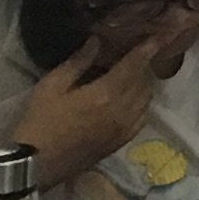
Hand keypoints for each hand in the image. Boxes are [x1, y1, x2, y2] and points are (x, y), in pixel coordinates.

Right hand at [10, 28, 168, 186]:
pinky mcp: (120, 143)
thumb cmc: (40, 122)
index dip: (148, 49)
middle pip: (144, 82)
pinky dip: (142, 105)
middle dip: (144, 65)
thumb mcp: (52, 86)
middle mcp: (122, 111)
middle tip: (138, 53)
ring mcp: (124, 129)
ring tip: (134, 73)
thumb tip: (96, 42)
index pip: (134, 66)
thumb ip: (78, 62)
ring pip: (146, 101)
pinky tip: (132, 99)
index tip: (161, 35)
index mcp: (105, 94)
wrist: (37, 164)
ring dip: (144, 84)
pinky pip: (142, 119)